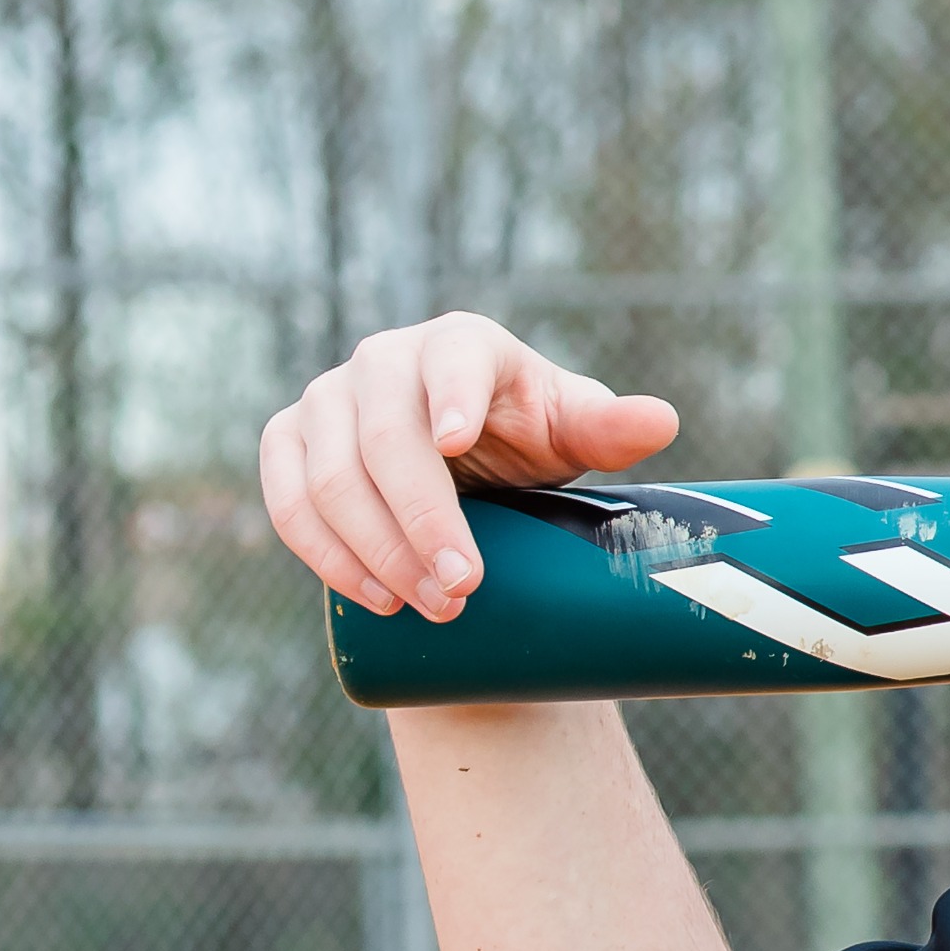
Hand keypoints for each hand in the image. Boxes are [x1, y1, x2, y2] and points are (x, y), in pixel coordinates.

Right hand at [259, 312, 679, 621]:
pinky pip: (287, 499)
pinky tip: (373, 597)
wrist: (469, 466)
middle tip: (463, 587)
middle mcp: (383, 361)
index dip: (450, 397)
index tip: (458, 446)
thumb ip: (611, 427)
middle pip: (385, 438)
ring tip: (431, 606)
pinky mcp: (289, 443)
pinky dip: (326, 554)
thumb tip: (662, 421)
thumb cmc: (531, 438)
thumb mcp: (574, 431)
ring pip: (330, 477)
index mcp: (459, 344)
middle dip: (423, 519)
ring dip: (376, 550)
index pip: (451, 360)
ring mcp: (327, 400)